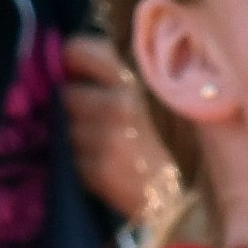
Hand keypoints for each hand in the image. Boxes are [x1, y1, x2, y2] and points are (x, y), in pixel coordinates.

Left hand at [63, 37, 177, 223]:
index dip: (72, 66)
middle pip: (67, 95)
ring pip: (65, 129)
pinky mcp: (101, 168)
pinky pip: (72, 159)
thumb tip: (68, 69)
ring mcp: (110, 137)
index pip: (75, 51)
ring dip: (78, 140)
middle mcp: (121, 103)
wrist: (182, 196)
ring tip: (108, 148)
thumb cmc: (164, 143)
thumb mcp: (149, 98)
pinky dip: (84, 166)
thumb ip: (113, 75)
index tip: (79, 78)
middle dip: (76, 109)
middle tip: (100, 123)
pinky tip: (109, 168)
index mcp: (134, 77)